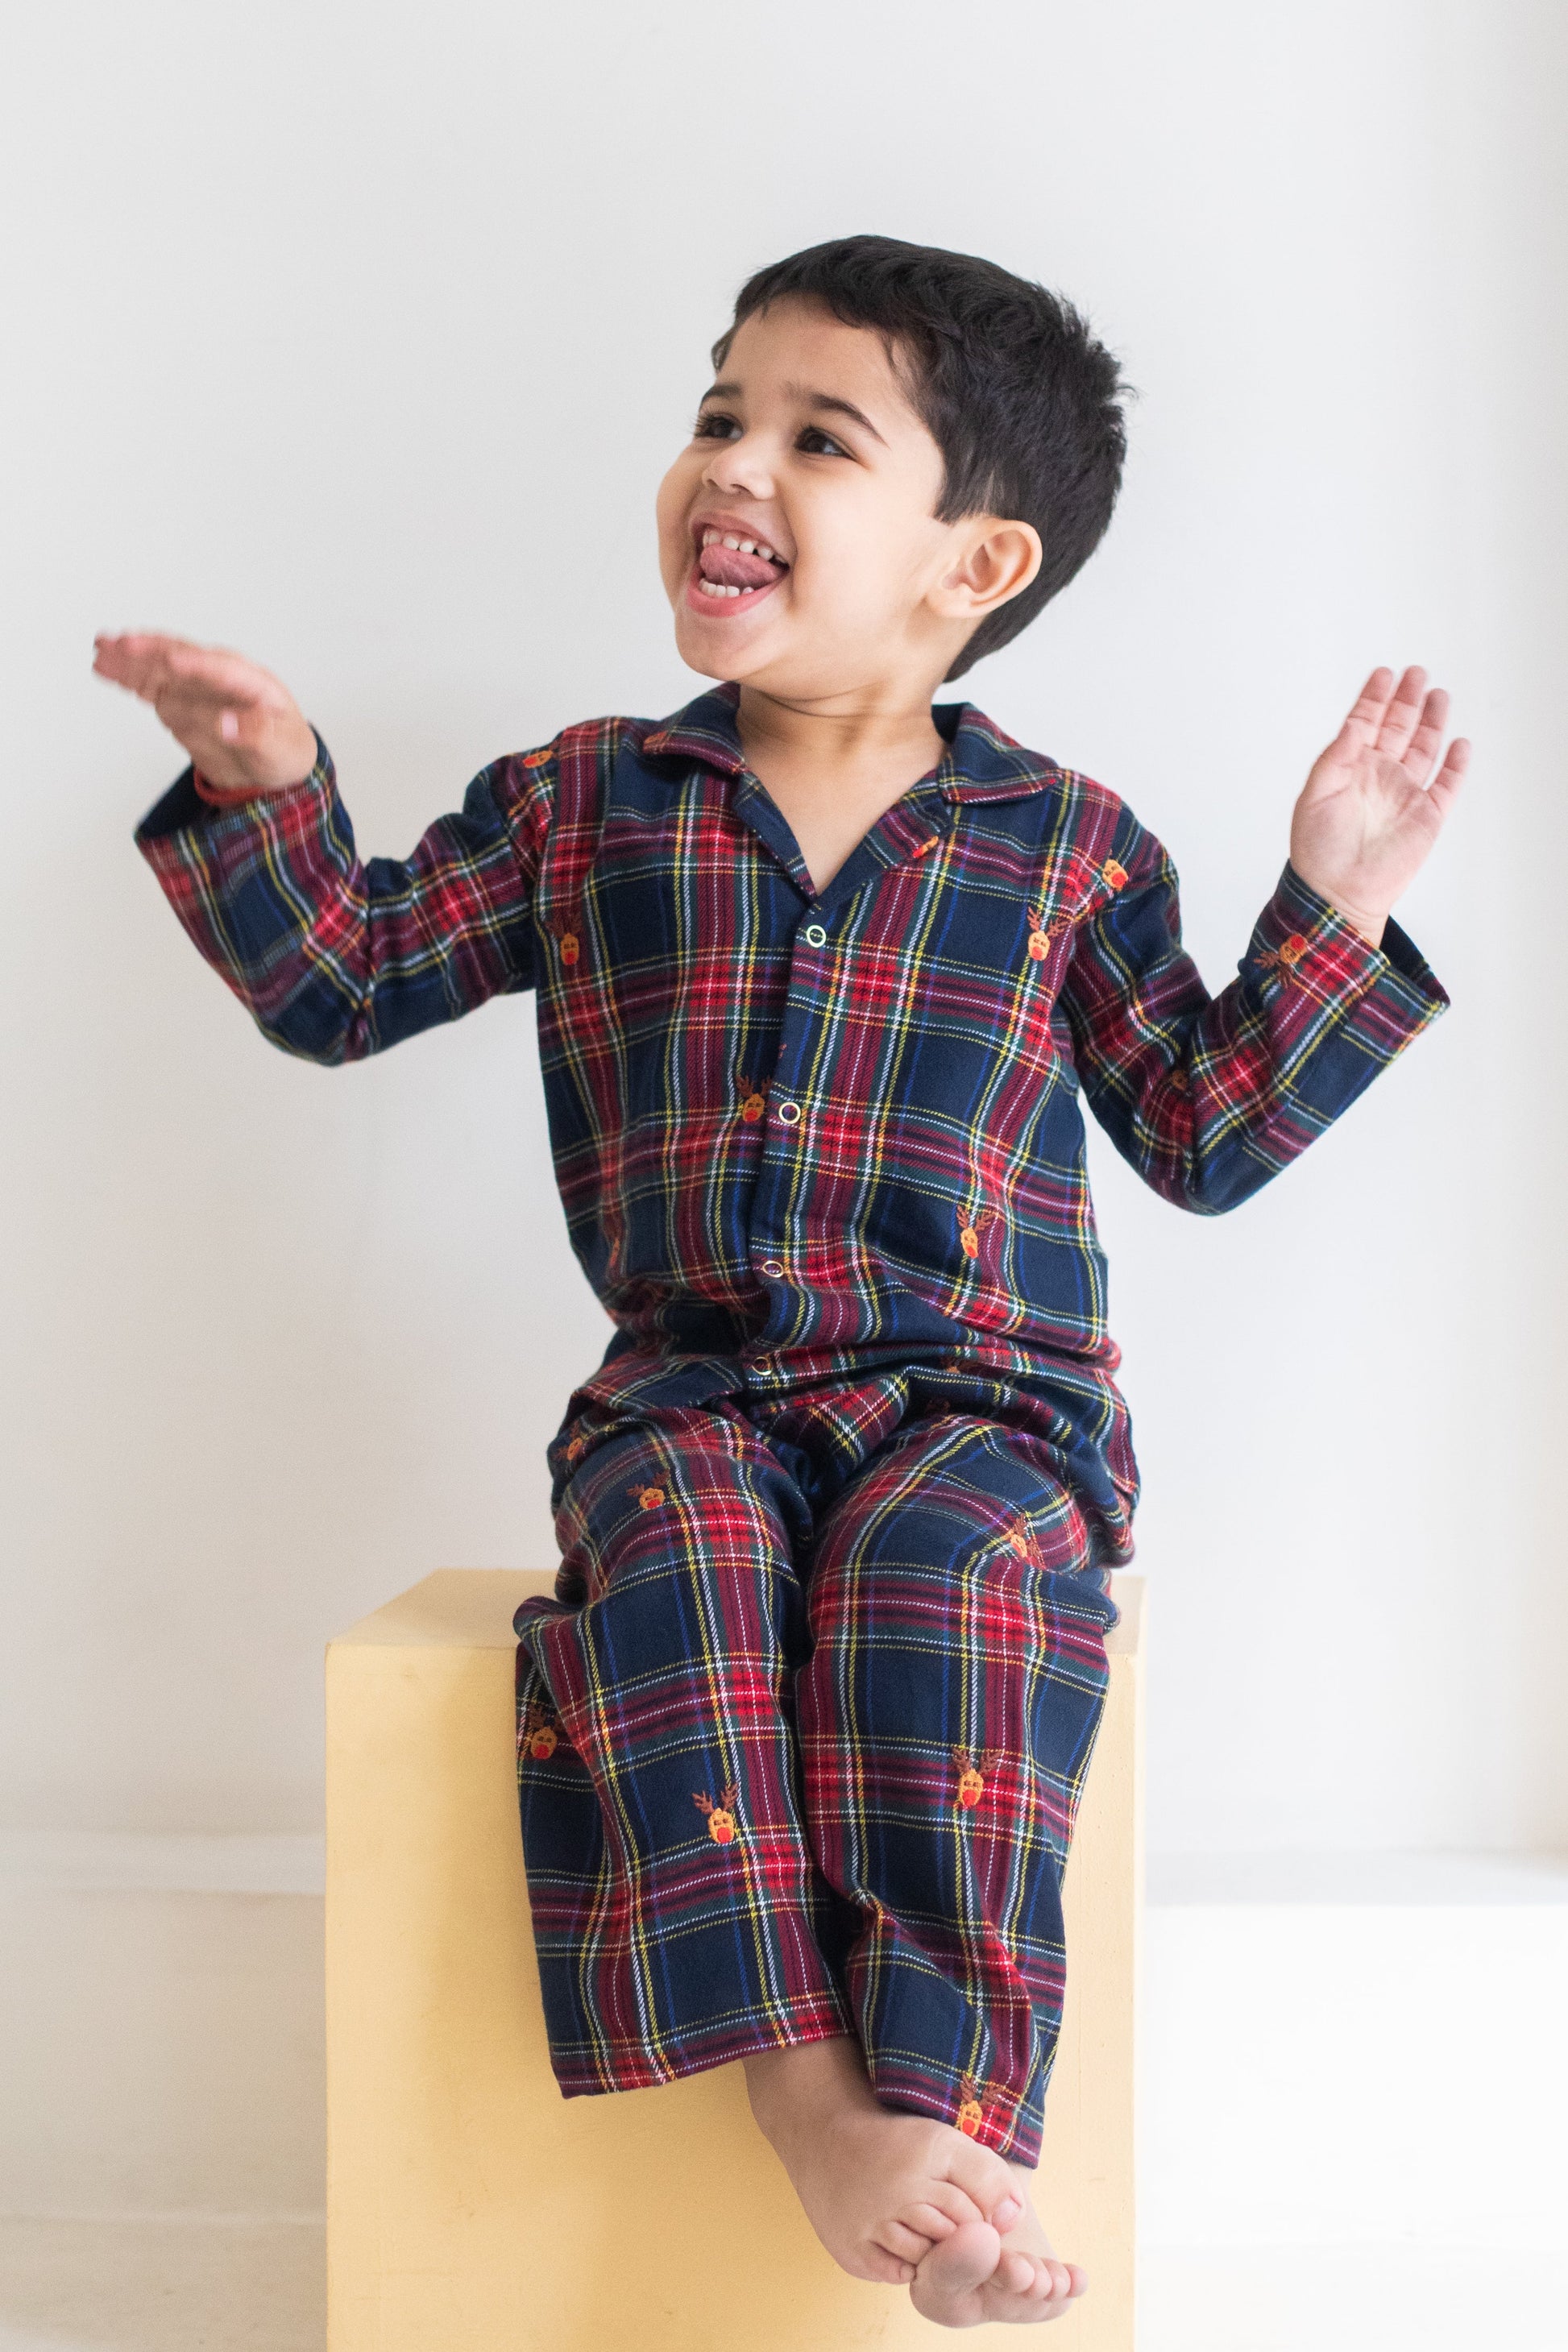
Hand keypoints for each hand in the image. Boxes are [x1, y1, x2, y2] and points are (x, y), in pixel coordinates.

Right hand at [92, 630, 319, 796]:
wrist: (274, 763)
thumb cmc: (284, 747)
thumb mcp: (280, 747)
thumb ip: (256, 734)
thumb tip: (227, 725)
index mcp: (249, 681)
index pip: (220, 668)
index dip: (195, 663)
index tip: (173, 660)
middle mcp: (217, 677)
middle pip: (179, 656)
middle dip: (151, 650)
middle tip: (121, 644)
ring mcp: (194, 687)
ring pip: (157, 667)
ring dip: (129, 659)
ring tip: (100, 650)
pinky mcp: (178, 701)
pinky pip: (148, 685)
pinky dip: (126, 676)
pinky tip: (104, 666)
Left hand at [1289, 665, 1469, 946]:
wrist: (1339, 893)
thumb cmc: (1318, 851)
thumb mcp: (1314, 797)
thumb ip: (1336, 757)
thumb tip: (1356, 724)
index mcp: (1349, 770)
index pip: (1364, 723)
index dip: (1374, 698)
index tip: (1383, 673)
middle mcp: (1378, 777)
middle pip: (1398, 729)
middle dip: (1407, 700)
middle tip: (1416, 673)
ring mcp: (1404, 795)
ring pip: (1423, 749)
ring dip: (1431, 722)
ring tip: (1438, 694)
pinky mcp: (1426, 816)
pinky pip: (1446, 784)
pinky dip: (1455, 764)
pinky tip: (1459, 743)